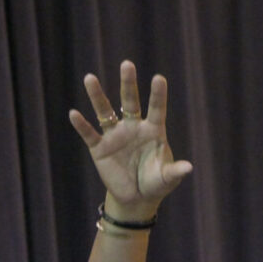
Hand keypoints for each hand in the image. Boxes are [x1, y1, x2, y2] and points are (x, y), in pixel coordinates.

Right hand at [68, 60, 191, 220]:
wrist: (137, 197)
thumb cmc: (156, 183)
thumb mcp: (167, 178)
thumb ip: (175, 172)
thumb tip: (189, 168)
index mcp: (153, 131)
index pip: (156, 109)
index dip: (157, 95)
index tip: (159, 78)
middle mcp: (133, 128)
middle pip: (130, 102)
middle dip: (128, 84)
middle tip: (127, 64)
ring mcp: (115, 136)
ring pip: (104, 111)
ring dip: (97, 96)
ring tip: (90, 78)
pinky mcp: (99, 148)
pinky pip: (89, 133)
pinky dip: (82, 125)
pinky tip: (74, 114)